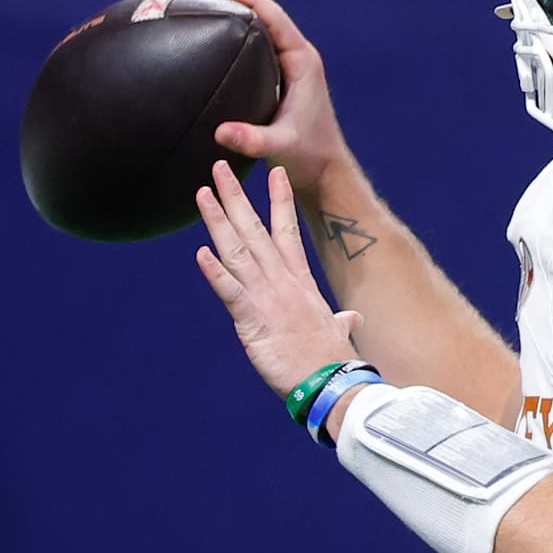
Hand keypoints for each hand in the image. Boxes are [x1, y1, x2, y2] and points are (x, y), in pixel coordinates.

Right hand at [176, 0, 352, 193]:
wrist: (324, 170)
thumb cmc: (309, 156)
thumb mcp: (280, 146)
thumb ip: (253, 140)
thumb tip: (220, 132)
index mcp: (301, 59)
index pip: (270, 13)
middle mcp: (294, 53)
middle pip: (258, 8)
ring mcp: (285, 61)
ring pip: (253, 20)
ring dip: (223, 5)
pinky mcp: (275, 73)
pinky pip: (249, 39)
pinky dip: (225, 27)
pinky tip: (200, 29)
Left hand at [196, 160, 362, 398]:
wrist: (333, 383)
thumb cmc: (334, 361)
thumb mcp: (336, 334)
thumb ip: (341, 322)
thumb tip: (351, 320)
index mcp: (300, 283)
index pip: (287, 233)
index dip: (279, 202)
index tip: (273, 173)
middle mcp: (282, 283)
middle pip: (255, 231)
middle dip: (236, 198)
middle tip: (219, 168)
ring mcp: (268, 299)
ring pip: (238, 251)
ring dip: (219, 221)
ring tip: (203, 193)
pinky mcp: (254, 321)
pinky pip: (231, 292)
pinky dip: (215, 273)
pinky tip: (200, 253)